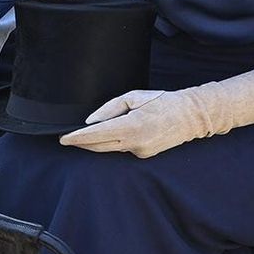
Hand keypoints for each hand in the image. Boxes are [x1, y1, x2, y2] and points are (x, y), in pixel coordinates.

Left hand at [58, 89, 187, 158]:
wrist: (190, 116)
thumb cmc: (161, 101)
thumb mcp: (133, 97)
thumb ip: (109, 109)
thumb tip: (90, 122)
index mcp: (131, 126)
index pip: (96, 135)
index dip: (77, 138)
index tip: (63, 139)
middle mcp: (135, 142)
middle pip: (98, 146)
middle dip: (81, 143)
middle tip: (67, 139)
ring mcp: (140, 151)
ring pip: (110, 149)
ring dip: (96, 143)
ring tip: (84, 135)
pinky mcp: (144, 155)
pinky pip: (122, 149)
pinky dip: (114, 142)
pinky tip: (114, 134)